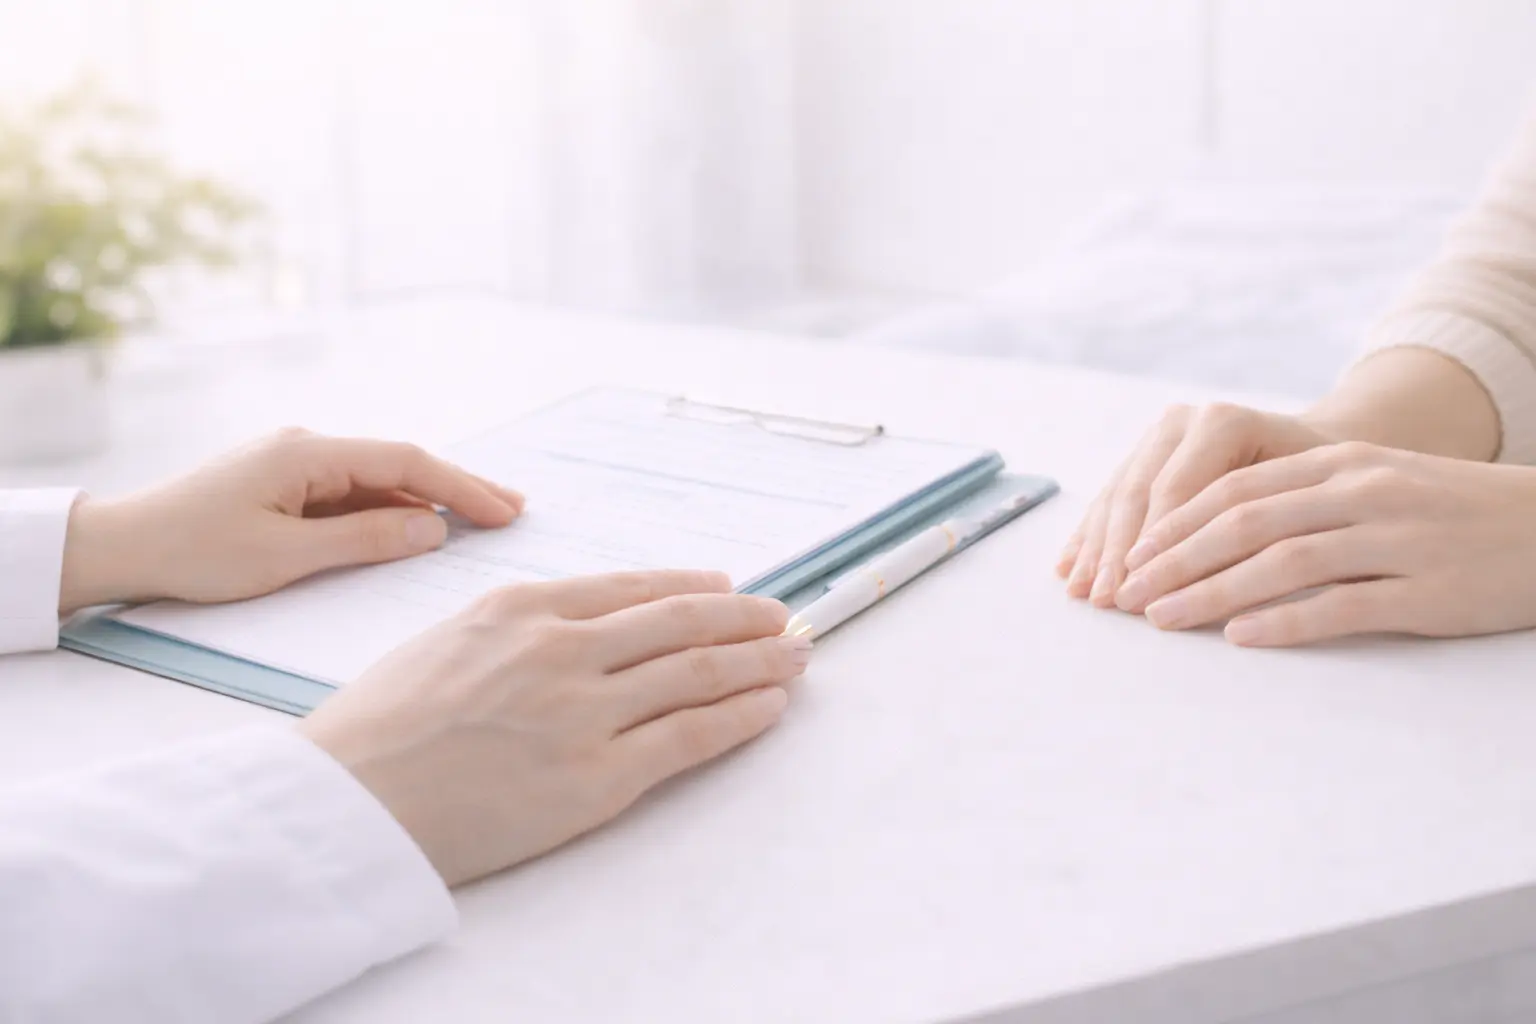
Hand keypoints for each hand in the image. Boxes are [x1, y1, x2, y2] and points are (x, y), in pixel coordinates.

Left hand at [59, 428, 522, 612]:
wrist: (118, 545)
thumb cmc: (193, 553)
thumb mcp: (284, 556)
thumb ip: (363, 540)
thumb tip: (430, 529)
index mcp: (308, 452)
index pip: (406, 462)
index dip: (462, 487)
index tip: (506, 513)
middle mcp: (306, 446)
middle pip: (400, 463)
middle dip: (458, 487)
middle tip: (514, 509)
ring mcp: (295, 463)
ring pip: (378, 478)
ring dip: (428, 498)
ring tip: (481, 518)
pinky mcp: (284, 484)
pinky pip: (352, 492)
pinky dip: (392, 508)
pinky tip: (419, 524)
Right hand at [299, 570, 808, 887]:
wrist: (347, 801)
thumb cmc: (378, 729)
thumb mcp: (444, 641)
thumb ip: (515, 628)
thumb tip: (574, 629)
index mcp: (522, 608)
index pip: (632, 589)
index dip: (691, 589)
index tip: (725, 591)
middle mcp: (562, 649)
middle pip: (680, 623)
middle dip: (743, 619)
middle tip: (781, 617)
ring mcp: (583, 713)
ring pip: (697, 673)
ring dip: (759, 662)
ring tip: (796, 656)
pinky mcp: (596, 779)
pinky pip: (689, 738)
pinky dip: (741, 717)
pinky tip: (771, 707)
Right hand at [1057, 403, 1337, 606]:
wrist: (1324, 452)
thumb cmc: (1326, 489)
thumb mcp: (1307, 507)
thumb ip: (1258, 534)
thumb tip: (1207, 588)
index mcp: (1223, 422)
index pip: (1177, 491)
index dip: (1155, 546)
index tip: (1141, 594)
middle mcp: (1184, 420)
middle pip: (1139, 492)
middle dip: (1117, 553)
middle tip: (1105, 600)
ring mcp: (1159, 436)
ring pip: (1118, 496)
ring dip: (1096, 549)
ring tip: (1081, 593)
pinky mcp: (1144, 454)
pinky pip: (1110, 497)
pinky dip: (1090, 536)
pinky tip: (1069, 568)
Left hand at [1113, 442, 1535, 645]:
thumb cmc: (1451, 511)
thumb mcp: (1377, 482)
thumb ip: (1304, 497)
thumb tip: (1216, 531)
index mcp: (1344, 463)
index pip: (1238, 488)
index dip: (1176, 522)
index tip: (1131, 552)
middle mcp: (1363, 492)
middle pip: (1246, 523)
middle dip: (1175, 560)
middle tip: (1127, 592)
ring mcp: (1397, 540)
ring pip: (1281, 562)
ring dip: (1211, 591)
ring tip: (1162, 618)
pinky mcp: (1427, 590)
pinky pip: (1341, 606)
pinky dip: (1284, 622)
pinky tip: (1240, 638)